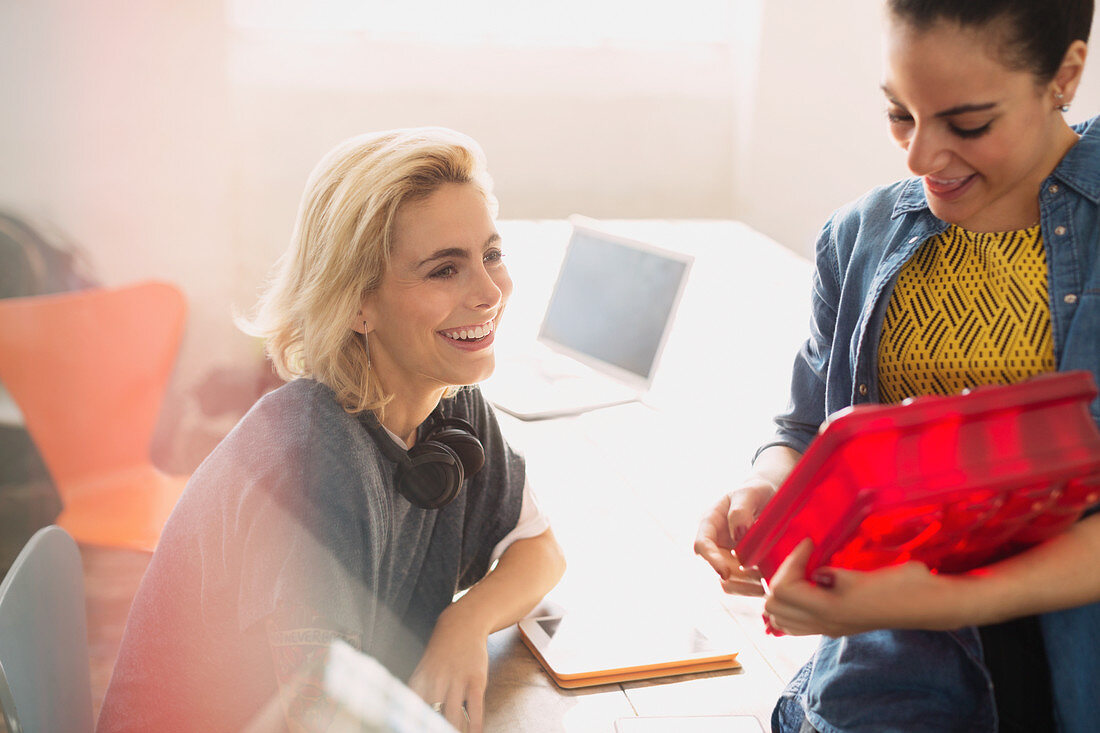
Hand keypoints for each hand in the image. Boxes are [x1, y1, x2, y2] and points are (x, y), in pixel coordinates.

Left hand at [407, 606, 488, 731]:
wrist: (463, 623)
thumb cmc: (443, 649)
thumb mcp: (425, 667)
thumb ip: (419, 689)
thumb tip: (410, 711)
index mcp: (421, 679)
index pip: (412, 708)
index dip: (413, 722)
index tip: (413, 729)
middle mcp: (437, 680)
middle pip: (432, 714)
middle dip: (433, 727)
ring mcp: (458, 679)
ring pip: (453, 714)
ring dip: (453, 730)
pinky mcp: (476, 679)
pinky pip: (475, 707)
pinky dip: (475, 724)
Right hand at [693, 480, 775, 595]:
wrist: (769, 499)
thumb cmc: (757, 492)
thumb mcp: (750, 493)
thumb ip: (741, 511)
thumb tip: (737, 534)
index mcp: (710, 524)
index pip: (702, 545)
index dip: (711, 561)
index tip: (726, 573)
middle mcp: (715, 543)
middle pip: (714, 568)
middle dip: (734, 578)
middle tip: (758, 578)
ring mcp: (727, 556)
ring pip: (727, 583)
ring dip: (744, 587)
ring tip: (765, 582)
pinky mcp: (741, 566)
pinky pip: (742, 585)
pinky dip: (753, 587)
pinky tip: (769, 581)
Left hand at [763, 539, 952, 636]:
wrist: (928, 604)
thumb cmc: (903, 584)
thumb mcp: (865, 574)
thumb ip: (834, 575)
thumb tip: (815, 573)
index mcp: (830, 610)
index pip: (783, 588)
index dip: (791, 560)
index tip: (809, 543)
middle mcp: (825, 624)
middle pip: (773, 605)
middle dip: (781, 576)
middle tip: (802, 556)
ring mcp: (830, 628)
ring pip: (780, 618)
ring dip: (783, 592)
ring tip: (802, 570)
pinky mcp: (836, 627)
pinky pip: (796, 623)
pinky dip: (791, 605)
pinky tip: (809, 586)